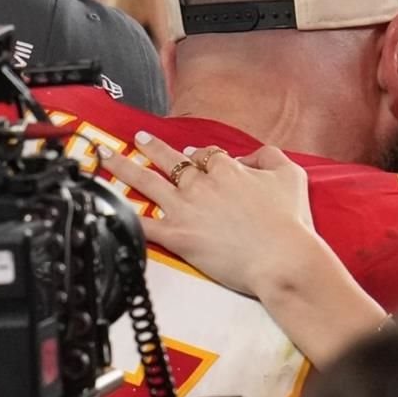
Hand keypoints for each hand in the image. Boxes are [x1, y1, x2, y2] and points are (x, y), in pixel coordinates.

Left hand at [98, 131, 319, 297]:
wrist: (282, 257)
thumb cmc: (289, 222)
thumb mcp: (291, 175)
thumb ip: (269, 156)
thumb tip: (250, 155)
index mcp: (227, 169)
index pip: (207, 154)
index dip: (200, 153)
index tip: (195, 154)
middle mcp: (201, 184)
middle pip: (169, 160)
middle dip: (150, 147)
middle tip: (138, 138)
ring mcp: (186, 209)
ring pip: (146, 182)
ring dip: (124, 167)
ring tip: (107, 157)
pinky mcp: (177, 236)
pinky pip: (143, 224)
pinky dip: (122, 215)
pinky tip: (106, 208)